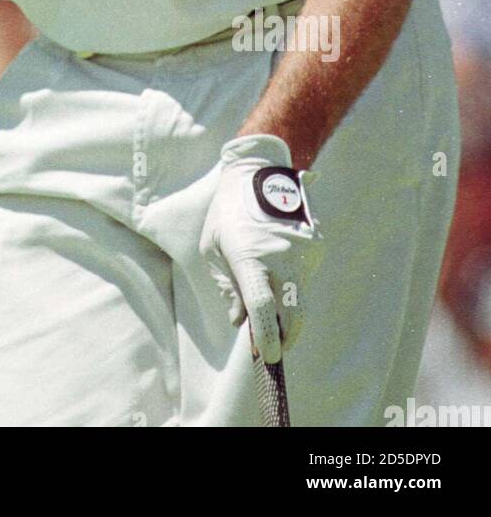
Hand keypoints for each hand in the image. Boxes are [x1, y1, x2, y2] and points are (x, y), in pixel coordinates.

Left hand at [199, 134, 323, 364]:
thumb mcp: (213, 247)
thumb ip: (228, 287)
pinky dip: (293, 288)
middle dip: (285, 338)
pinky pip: (304, 279)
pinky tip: (278, 274)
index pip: (262, 308)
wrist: (259, 171)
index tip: (265, 356)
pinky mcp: (314, 248)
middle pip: (293, 314)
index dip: (265, 337)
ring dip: (288, 312)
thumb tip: (240, 321)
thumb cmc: (228, 211)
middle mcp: (281, 257)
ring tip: (270, 310)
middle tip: (274, 349)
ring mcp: (302, 253)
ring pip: (301, 299)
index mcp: (250, 257)